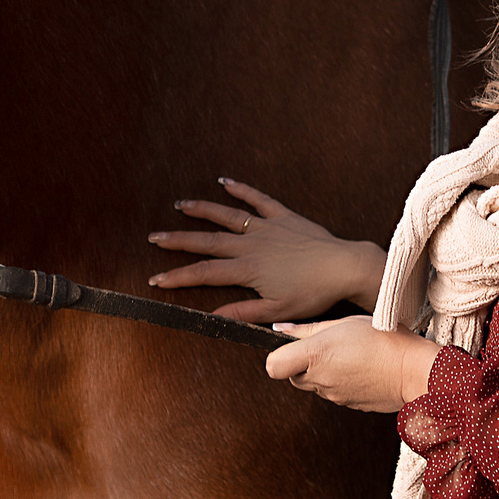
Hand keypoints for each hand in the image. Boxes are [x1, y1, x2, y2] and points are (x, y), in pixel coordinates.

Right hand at [148, 178, 386, 322]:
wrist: (344, 267)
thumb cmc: (313, 294)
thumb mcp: (278, 311)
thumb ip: (243, 313)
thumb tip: (213, 317)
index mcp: (248, 270)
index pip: (204, 273)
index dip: (178, 276)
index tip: (156, 279)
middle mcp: (252, 245)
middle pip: (207, 241)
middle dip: (177, 240)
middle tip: (154, 238)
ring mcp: (267, 227)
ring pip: (227, 215)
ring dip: (202, 210)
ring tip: (180, 205)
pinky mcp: (283, 217)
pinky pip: (258, 199)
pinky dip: (242, 189)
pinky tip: (225, 181)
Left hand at [265, 319, 441, 413]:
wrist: (414, 370)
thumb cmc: (384, 339)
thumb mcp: (344, 323)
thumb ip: (308, 329)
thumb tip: (280, 330)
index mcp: (316, 355)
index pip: (273, 366)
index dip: (280, 356)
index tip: (294, 346)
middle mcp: (320, 379)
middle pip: (293, 377)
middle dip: (303, 364)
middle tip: (329, 347)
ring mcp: (334, 396)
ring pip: (315, 385)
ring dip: (323, 373)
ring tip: (350, 356)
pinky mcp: (348, 405)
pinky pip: (334, 393)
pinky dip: (341, 382)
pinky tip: (360, 369)